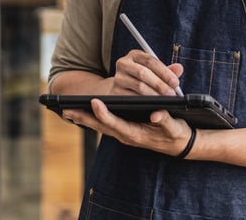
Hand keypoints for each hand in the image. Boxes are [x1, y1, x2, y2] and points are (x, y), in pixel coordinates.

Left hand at [63, 99, 195, 157]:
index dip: (104, 113)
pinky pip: (105, 124)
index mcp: (136, 134)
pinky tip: (84, 112)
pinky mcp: (124, 130)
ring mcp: (124, 134)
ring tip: (68, 110)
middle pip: (101, 126)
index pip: (116, 123)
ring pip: (100, 126)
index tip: (94, 101)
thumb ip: (165, 121)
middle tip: (66, 109)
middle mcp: (126, 135)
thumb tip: (156, 115)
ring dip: (84, 118)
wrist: (179, 144)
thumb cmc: (176, 134)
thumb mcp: (174, 128)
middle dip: (83, 118)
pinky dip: (93, 118)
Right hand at [109, 49, 183, 95]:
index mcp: (135, 55)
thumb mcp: (154, 72)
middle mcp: (123, 63)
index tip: (175, 82)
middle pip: (143, 73)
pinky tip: (153, 105)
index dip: (164, 72)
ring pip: (139, 86)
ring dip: (154, 94)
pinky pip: (132, 97)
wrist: (121, 88)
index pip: (150, 60)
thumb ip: (167, 70)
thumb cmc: (141, 78)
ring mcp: (118, 78)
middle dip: (160, 84)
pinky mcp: (115, 91)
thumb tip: (179, 68)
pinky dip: (145, 102)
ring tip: (165, 100)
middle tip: (171, 94)